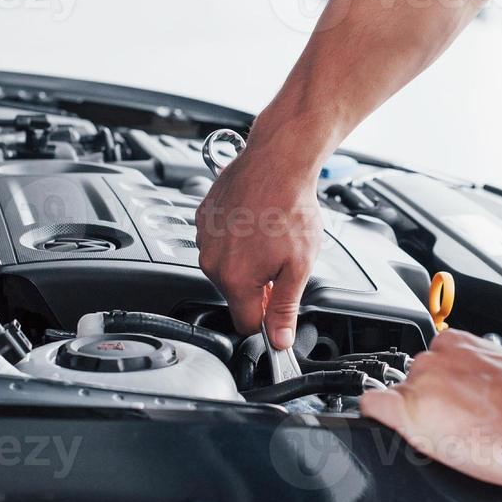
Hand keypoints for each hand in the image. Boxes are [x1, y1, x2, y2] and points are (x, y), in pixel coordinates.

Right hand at [196, 137, 323, 349]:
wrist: (277, 161)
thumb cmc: (290, 207)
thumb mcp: (299, 266)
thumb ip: (284, 308)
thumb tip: (278, 340)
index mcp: (235, 279)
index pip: (245, 323)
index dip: (266, 320)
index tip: (277, 309)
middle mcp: (212, 261)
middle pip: (235, 293)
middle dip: (258, 285)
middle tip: (281, 260)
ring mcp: (204, 238)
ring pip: (226, 267)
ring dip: (247, 260)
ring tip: (269, 235)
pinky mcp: (203, 218)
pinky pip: (219, 242)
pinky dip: (236, 238)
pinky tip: (256, 222)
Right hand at [360, 330, 501, 487]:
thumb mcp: (448, 458)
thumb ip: (416, 432)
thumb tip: (404, 422)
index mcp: (409, 412)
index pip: (369, 402)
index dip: (380, 412)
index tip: (390, 418)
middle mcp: (420, 378)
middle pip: (403, 386)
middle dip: (423, 400)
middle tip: (451, 419)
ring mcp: (440, 357)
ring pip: (426, 366)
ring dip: (441, 379)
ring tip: (470, 400)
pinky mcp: (461, 340)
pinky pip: (445, 347)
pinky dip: (456, 359)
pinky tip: (476, 379)